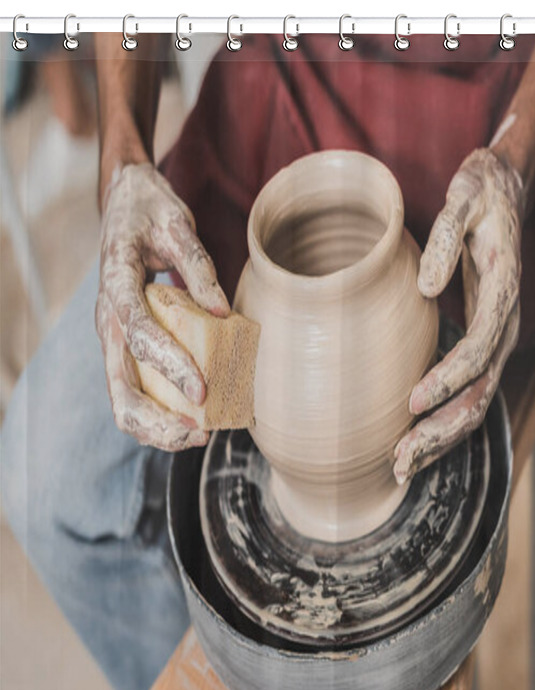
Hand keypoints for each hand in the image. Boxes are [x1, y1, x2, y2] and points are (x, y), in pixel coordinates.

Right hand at [96, 162, 229, 450]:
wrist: (124, 204)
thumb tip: (224, 313)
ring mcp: (113, 338)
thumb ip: (199, 266)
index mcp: (117, 287)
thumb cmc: (151, 211)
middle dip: (158, 420)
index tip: (203, 391)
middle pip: (120, 387)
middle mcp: (108, 320)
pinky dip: (157, 414)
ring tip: (198, 437)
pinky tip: (188, 425)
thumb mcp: (177, 225)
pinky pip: (133, 390)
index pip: (140, 336)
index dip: (171, 366)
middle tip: (200, 434)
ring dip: (155, 427)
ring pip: (121, 399)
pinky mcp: (125, 347)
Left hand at [393, 148, 523, 483]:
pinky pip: (468, 393)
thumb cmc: (480, 192)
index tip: (411, 402)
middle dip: (442, 429)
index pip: (481, 348)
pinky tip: (414, 442)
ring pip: (476, 403)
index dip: (448, 379)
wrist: (505, 192)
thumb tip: (428, 288)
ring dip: (440, 438)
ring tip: (401, 466)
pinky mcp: (483, 344)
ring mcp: (498, 339)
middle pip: (481, 392)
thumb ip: (446, 238)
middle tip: (400, 458)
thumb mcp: (463, 196)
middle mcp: (507, 325)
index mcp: (504, 292)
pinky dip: (442, 422)